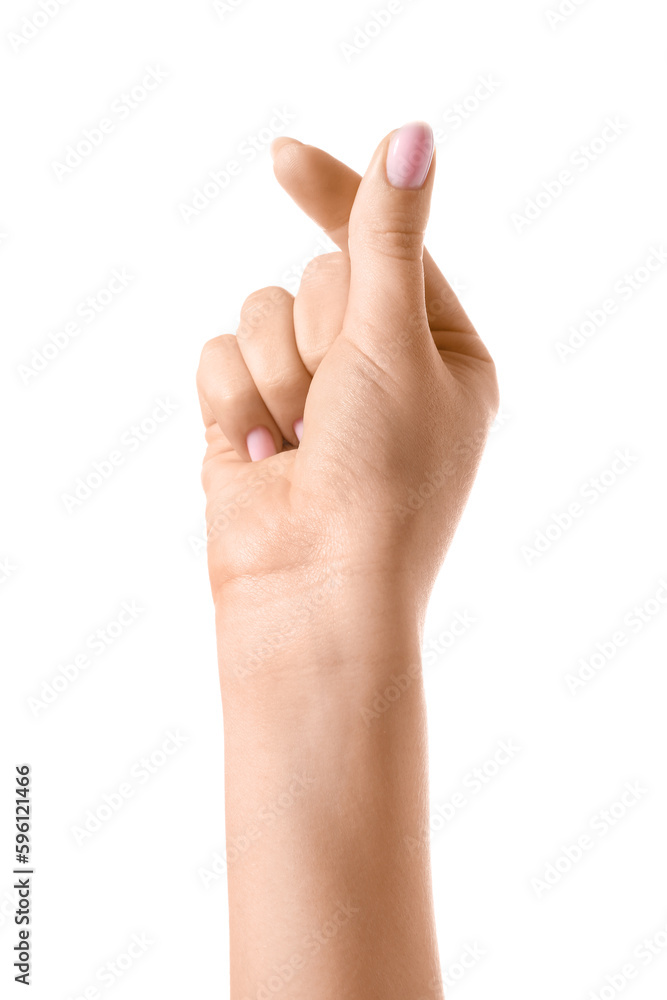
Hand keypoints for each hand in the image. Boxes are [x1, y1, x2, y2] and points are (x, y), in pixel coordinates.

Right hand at [197, 123, 497, 614]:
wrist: (314, 589)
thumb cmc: (381, 478)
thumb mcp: (397, 343)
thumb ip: (388, 237)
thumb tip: (410, 136)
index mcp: (438, 349)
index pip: (384, 245)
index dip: (336, 196)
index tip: (282, 157)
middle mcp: (374, 367)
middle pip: (314, 276)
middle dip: (316, 335)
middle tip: (337, 399)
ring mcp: (310, 394)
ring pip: (257, 314)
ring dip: (275, 377)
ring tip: (301, 442)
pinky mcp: (252, 417)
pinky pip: (217, 359)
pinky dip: (235, 406)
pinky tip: (264, 459)